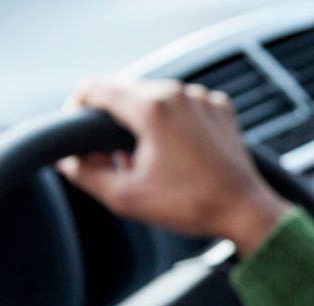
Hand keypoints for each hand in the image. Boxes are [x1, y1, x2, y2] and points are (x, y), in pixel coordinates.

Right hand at [58, 78, 290, 254]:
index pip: (95, 87)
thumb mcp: (125, 197)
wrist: (244, 211)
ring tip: (139, 159)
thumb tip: (69, 162)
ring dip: (138, 120)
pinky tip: (169, 154)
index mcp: (152, 108)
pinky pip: (181, 105)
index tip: (76, 133)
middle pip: (124, 90)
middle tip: (106, 158)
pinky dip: (168, 122)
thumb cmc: (189, 204)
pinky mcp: (218, 108)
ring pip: (153, 96)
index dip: (75, 107)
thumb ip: (86, 175)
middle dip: (108, 120)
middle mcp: (178, 93)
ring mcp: (201, 98)